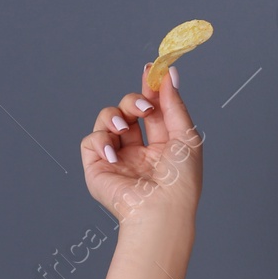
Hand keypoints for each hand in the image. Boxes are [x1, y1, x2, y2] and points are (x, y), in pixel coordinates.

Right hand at [81, 62, 202, 227]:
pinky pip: (91, 141)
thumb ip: (174, 104)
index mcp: (162, 147)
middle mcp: (138, 152)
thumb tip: (169, 74)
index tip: (151, 70)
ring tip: (125, 127)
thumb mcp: (186, 135)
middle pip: (128, 110)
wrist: (161, 208)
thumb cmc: (180, 180)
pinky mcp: (97, 168)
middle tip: (143, 106)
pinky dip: (100, 141)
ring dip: (115, 116)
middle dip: (133, 101)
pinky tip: (114, 153)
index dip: (149, 90)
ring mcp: (117, 159)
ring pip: (107, 120)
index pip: (152, 111)